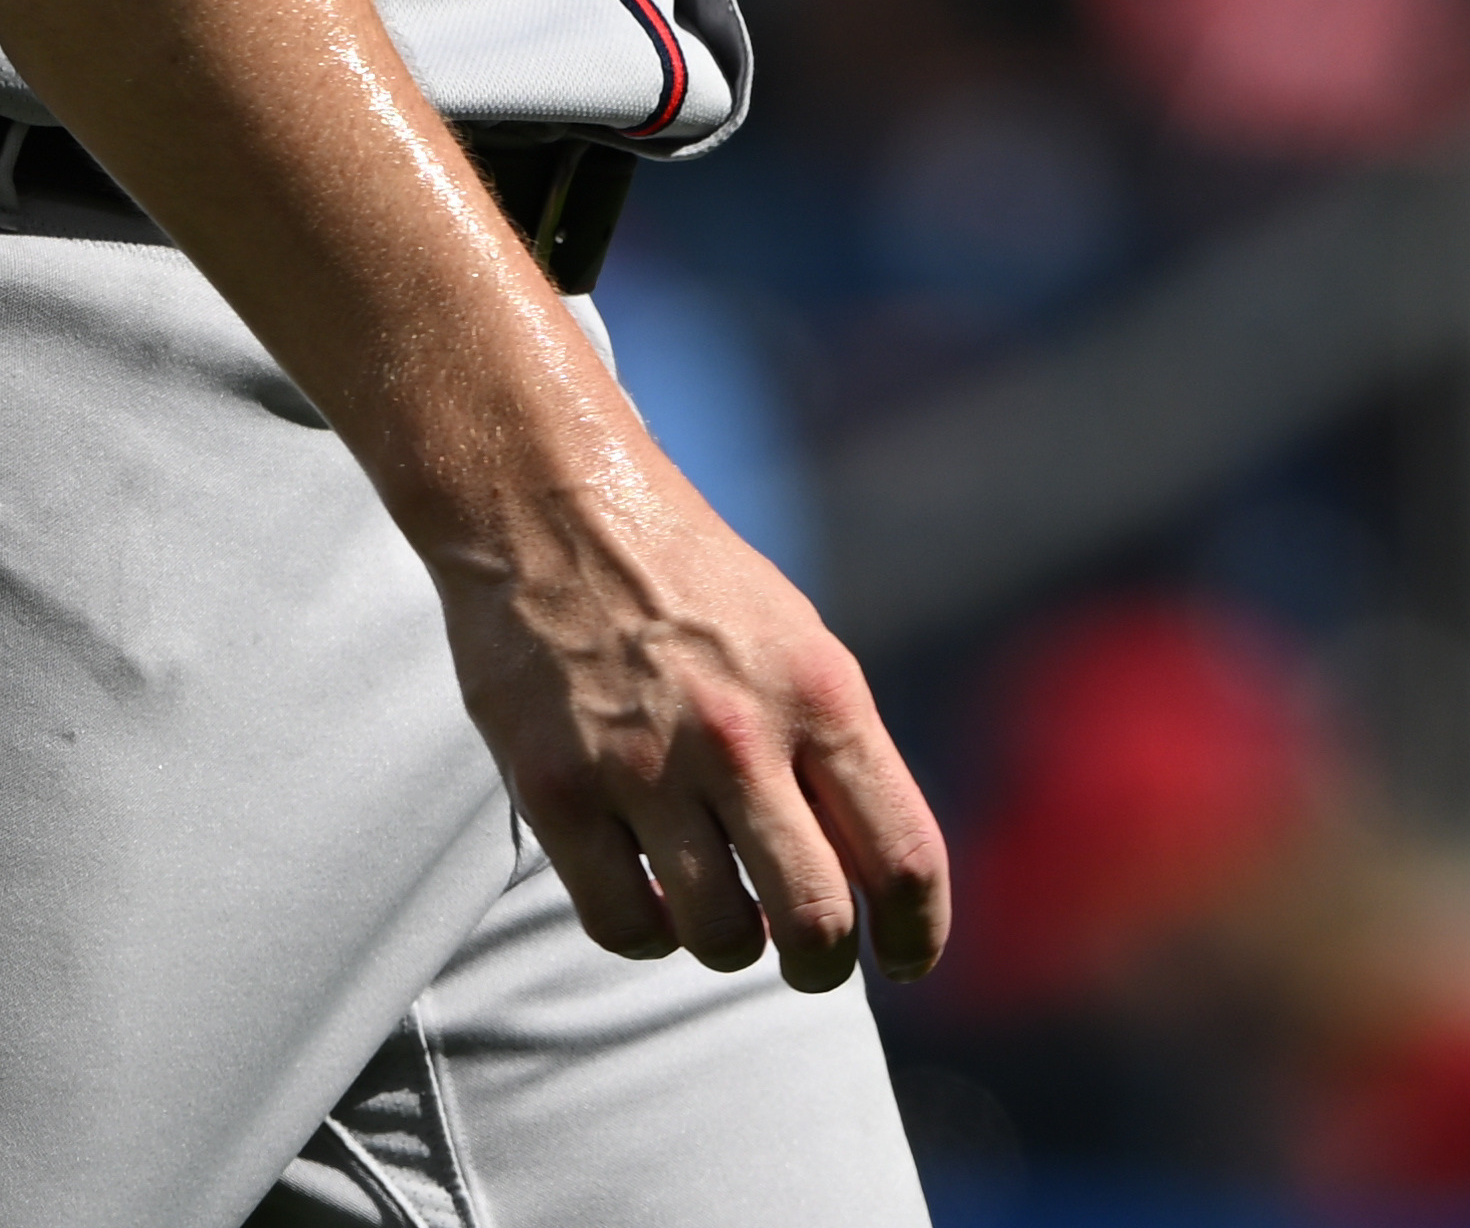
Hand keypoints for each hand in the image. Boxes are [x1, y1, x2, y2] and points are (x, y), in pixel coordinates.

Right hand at [431, 461, 952, 994]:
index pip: (904, 855)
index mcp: (821, 691)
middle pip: (817, 921)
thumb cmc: (688, 582)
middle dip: (823, 965)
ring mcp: (644, 768)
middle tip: (809, 959)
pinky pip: (624, 925)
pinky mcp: (557, 793)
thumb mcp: (796, 640)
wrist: (551, 503)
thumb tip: (873, 881)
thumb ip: (836, 752)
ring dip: (731, 945)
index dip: (918, 934)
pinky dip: (649, 935)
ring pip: (720, 939)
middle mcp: (741, 735)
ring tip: (721, 911)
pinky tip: (652, 900)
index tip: (906, 961)